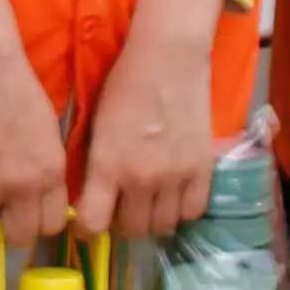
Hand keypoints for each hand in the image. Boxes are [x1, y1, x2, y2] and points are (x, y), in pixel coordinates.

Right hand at [0, 22, 73, 252]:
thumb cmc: (19, 90)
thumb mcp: (49, 134)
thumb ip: (46, 169)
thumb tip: (37, 197)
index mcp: (53, 172)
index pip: (52, 225)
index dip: (36, 221)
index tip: (24, 211)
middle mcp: (28, 185)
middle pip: (21, 237)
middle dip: (8, 226)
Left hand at [76, 62, 219, 243]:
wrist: (168, 58)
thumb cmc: (123, 86)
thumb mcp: (94, 127)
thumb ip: (92, 167)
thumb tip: (86, 199)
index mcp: (107, 165)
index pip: (93, 225)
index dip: (87, 229)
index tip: (87, 223)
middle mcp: (141, 178)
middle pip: (131, 231)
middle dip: (121, 224)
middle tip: (120, 207)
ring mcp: (176, 176)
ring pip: (163, 227)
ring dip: (151, 218)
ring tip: (146, 202)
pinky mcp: (203, 169)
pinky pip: (192, 211)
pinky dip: (180, 209)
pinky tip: (172, 195)